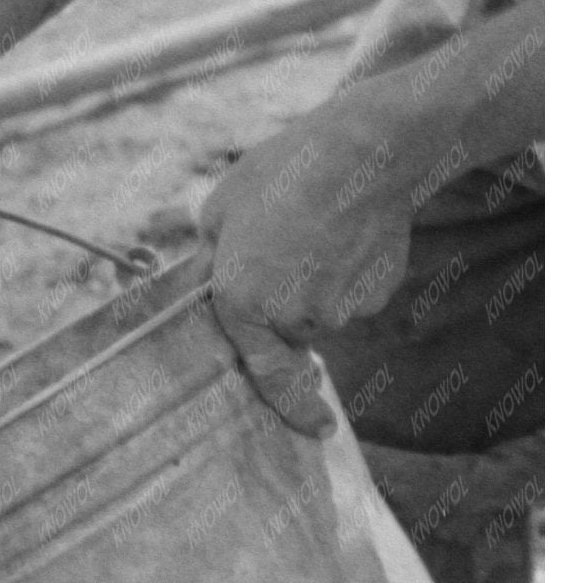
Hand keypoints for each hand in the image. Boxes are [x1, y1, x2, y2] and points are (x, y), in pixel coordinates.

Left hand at [196, 109, 416, 435]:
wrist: (363, 154)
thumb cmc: (282, 175)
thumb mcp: (220, 211)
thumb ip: (210, 259)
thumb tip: (203, 283)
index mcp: (240, 301)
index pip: (261, 371)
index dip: (289, 406)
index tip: (314, 428)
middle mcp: (291, 317)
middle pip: (291, 332)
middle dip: (289, 305)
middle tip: (294, 248)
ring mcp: (340, 309)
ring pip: (325, 312)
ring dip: (319, 285)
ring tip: (318, 229)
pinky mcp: (377, 294)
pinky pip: (358, 294)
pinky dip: (352, 274)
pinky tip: (348, 233)